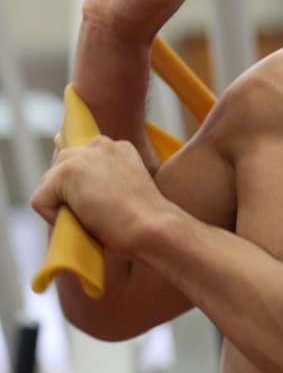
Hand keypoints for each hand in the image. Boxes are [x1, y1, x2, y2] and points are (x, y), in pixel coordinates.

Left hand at [31, 137, 171, 258]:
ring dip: (61, 205)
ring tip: (88, 220)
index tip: (101, 206)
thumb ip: (108, 183)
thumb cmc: (148, 222)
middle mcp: (100, 145)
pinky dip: (51, 218)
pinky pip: (40, 200)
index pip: (83, 162)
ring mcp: (81, 157)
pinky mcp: (65, 173)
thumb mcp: (130, 192)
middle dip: (67, 194)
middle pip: (61, 168)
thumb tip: (83, 197)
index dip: (83, 189)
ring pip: (49, 183)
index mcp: (119, 148)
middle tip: (91, 216)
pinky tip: (79, 223)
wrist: (154, 228)